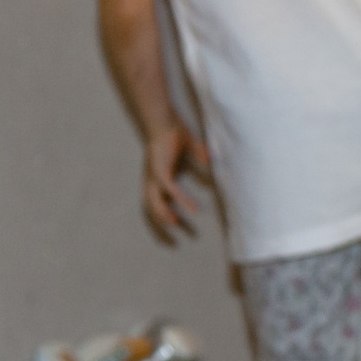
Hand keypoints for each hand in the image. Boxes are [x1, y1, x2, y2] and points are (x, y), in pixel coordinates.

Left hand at [141, 124, 210, 241]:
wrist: (164, 118)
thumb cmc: (174, 130)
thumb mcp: (190, 146)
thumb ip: (199, 155)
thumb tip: (210, 161)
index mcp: (156, 175)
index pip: (156, 202)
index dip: (163, 217)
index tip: (177, 230)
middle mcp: (152, 178)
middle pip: (150, 208)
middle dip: (159, 226)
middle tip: (173, 241)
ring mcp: (154, 175)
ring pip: (154, 203)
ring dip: (166, 217)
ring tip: (180, 226)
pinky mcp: (161, 170)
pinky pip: (171, 191)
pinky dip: (182, 202)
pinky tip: (193, 210)